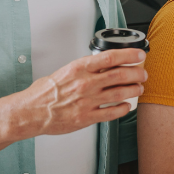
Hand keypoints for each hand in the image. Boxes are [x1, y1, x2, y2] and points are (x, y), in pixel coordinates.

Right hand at [0, 49, 147, 140]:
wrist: (31, 111)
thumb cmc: (45, 92)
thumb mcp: (66, 70)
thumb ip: (86, 68)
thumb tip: (104, 64)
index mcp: (80, 68)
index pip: (111, 57)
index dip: (129, 55)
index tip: (139, 55)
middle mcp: (86, 84)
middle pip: (121, 76)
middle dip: (137, 74)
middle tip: (143, 74)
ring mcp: (87, 101)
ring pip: (120, 93)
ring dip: (134, 90)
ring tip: (139, 88)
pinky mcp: (87, 117)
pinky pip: (112, 113)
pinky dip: (124, 108)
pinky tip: (127, 105)